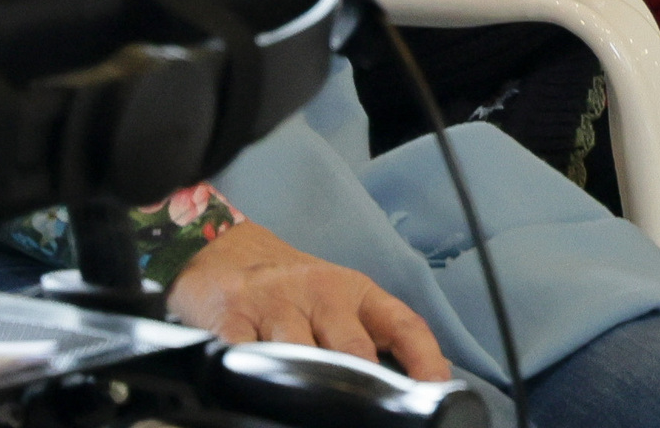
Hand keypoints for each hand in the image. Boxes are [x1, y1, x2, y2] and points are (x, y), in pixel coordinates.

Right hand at [166, 222, 447, 380]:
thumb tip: (404, 389)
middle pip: (353, 350)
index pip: (404, 326)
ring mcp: (274, 303)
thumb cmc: (291, 288)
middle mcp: (319, 292)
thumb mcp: (338, 301)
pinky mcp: (231, 315)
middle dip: (364, 387)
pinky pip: (245, 354)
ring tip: (314, 407)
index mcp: (356, 291)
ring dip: (309, 384)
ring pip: (300, 355)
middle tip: (370, 413)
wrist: (223, 248)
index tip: (437, 393)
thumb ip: (367, 337)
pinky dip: (254, 374)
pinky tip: (261, 388)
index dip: (426, 361)